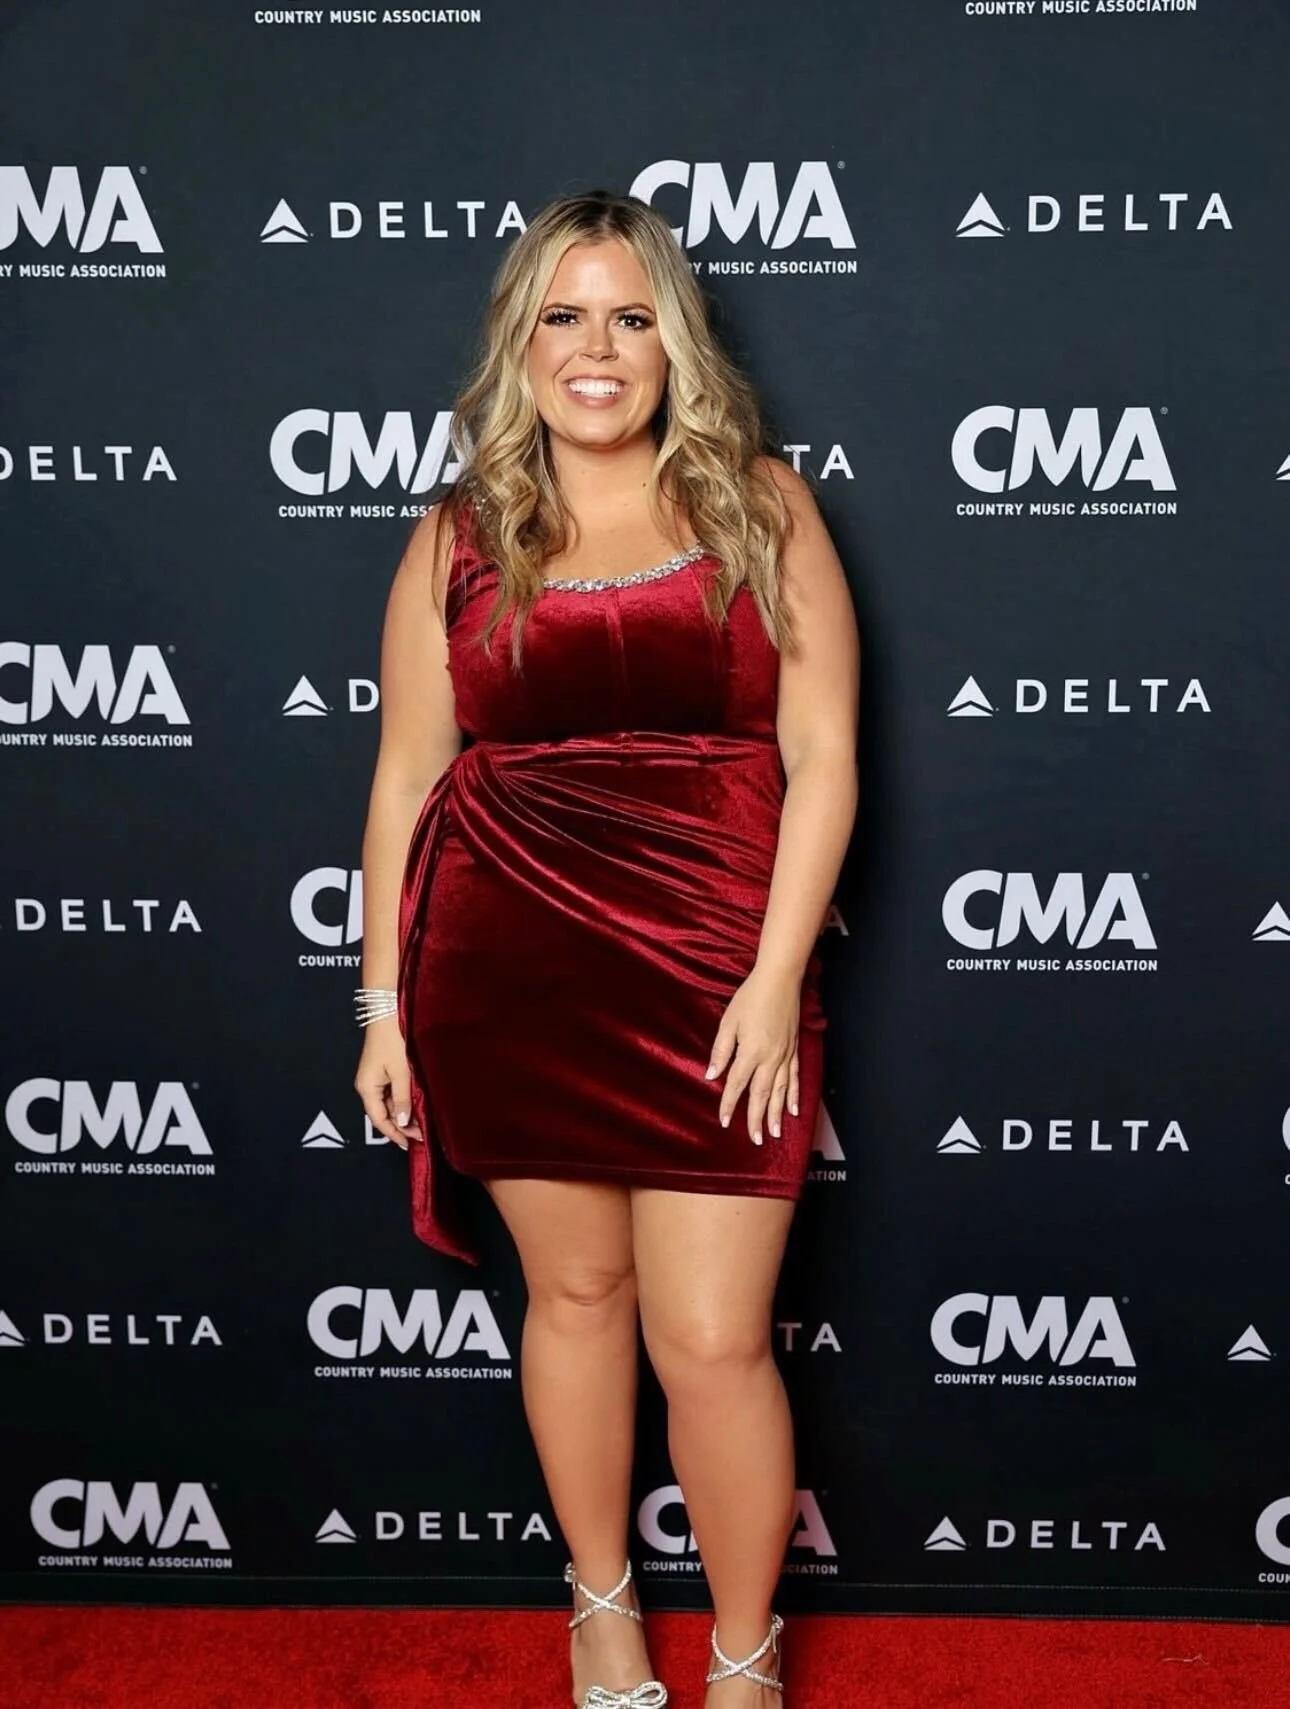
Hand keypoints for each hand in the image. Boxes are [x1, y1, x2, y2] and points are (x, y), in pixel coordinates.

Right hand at [354, 1017, 422, 1150]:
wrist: (388, 1009)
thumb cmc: (392, 1038)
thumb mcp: (401, 1072)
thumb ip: (403, 1099)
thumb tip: (403, 1122)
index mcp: (367, 1088)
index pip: (379, 1120)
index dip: (395, 1134)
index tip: (411, 1144)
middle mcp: (368, 1084)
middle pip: (385, 1112)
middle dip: (403, 1124)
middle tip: (424, 1134)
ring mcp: (376, 1076)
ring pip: (391, 1102)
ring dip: (406, 1112)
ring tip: (424, 1121)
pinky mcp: (384, 1068)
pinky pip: (393, 1090)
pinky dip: (405, 1099)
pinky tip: (419, 1102)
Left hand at [706, 966, 799, 1144]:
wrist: (779, 980)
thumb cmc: (750, 998)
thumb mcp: (728, 1022)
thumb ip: (721, 1051)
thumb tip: (711, 1075)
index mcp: (751, 1052)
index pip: (737, 1084)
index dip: (729, 1104)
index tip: (724, 1121)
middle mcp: (770, 1058)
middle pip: (762, 1094)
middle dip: (758, 1118)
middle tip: (755, 1139)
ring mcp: (785, 1055)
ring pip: (781, 1091)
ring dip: (777, 1114)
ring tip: (775, 1132)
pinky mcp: (794, 1050)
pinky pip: (795, 1078)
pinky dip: (794, 1095)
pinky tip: (794, 1110)